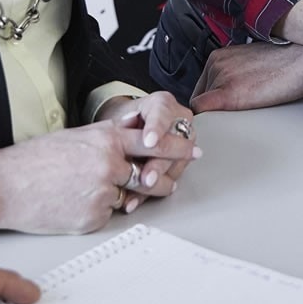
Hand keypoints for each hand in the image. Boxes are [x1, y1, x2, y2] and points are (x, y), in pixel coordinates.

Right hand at [0, 119, 199, 233]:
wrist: (3, 185)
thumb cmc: (34, 160)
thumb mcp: (75, 138)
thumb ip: (106, 140)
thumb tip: (130, 142)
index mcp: (106, 139)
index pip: (153, 142)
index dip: (176, 147)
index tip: (192, 149)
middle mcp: (109, 165)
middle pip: (150, 175)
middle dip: (162, 180)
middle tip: (171, 181)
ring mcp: (102, 193)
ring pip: (126, 197)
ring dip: (119, 196)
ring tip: (92, 191)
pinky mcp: (93, 218)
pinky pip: (106, 215)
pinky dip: (96, 211)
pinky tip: (72, 204)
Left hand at [100, 90, 200, 213]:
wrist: (124, 138)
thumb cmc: (122, 127)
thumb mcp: (119, 122)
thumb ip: (124, 124)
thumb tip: (127, 122)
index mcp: (162, 105)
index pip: (163, 114)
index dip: (156, 128)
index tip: (149, 142)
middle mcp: (179, 121)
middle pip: (174, 143)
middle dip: (159, 164)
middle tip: (148, 177)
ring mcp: (183, 142)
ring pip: (177, 163)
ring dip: (160, 181)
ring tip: (142, 191)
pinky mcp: (180, 162)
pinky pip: (172, 177)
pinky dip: (153, 191)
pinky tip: (138, 199)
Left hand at [190, 42, 302, 112]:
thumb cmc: (290, 65)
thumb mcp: (254, 66)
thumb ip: (236, 77)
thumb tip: (231, 98)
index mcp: (221, 56)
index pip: (201, 88)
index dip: (208, 106)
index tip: (216, 117)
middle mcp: (216, 63)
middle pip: (198, 98)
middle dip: (210, 112)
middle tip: (227, 123)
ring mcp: (221, 77)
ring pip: (202, 108)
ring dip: (214, 118)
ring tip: (236, 121)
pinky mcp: (229, 92)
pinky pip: (203, 112)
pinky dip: (207, 123)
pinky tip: (220, 128)